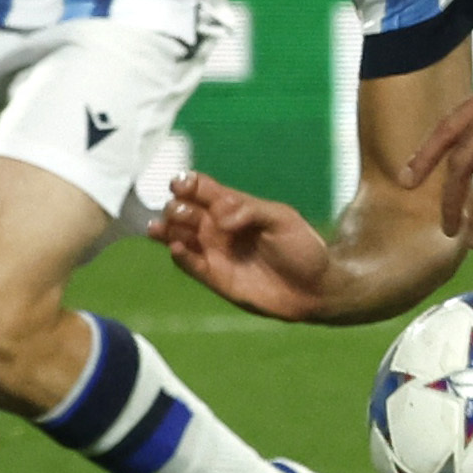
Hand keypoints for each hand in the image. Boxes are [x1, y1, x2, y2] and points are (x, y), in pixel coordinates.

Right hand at [154, 172, 344, 319]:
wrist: (313, 288)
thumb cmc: (301, 248)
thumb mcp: (282, 219)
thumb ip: (250, 211)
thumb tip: (219, 216)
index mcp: (234, 206)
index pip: (202, 188)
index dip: (187, 183)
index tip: (181, 185)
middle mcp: (218, 226)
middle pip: (184, 209)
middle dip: (177, 207)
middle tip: (184, 212)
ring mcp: (214, 251)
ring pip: (178, 235)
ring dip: (166, 229)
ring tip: (159, 228)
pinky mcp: (214, 277)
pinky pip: (190, 264)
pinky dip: (180, 256)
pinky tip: (175, 247)